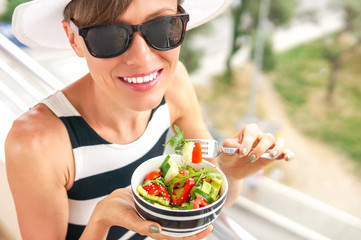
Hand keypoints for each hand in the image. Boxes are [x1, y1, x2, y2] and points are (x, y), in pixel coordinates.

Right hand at [84, 188, 212, 239]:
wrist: (109, 203)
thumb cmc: (116, 213)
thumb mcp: (128, 219)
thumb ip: (142, 226)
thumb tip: (158, 230)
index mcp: (156, 230)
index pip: (179, 237)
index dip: (194, 235)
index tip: (207, 229)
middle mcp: (160, 222)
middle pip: (183, 226)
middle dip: (198, 224)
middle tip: (211, 217)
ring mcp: (159, 213)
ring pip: (179, 215)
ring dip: (191, 211)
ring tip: (204, 205)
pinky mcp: (157, 203)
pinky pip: (171, 203)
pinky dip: (180, 199)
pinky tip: (188, 192)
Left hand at [218, 123, 293, 179]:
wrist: (231, 168)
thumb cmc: (229, 154)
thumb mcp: (226, 149)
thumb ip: (231, 146)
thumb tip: (240, 150)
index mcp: (247, 131)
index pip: (251, 131)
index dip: (247, 141)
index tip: (241, 152)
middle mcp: (259, 137)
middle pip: (267, 137)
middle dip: (260, 148)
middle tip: (250, 158)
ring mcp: (268, 147)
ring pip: (279, 142)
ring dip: (277, 148)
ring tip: (271, 156)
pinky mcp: (273, 157)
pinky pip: (285, 152)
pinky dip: (289, 154)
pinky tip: (287, 158)